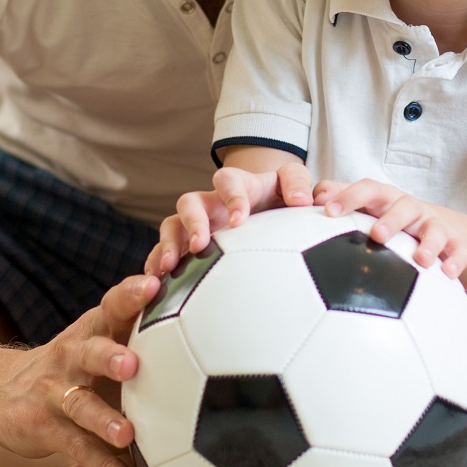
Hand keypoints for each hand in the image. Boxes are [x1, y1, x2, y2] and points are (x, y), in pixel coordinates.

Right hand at [0, 272, 159, 466]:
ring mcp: (55, 393)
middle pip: (90, 352)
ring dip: (104, 420)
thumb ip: (137, 326)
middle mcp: (71, 357)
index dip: (130, 295)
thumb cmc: (71, 364)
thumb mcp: (95, 338)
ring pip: (81, 406)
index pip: (111, 306)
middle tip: (132, 364)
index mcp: (91, 330)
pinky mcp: (45, 428)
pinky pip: (78, 449)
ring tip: (128, 434)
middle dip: (110, 357)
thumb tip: (202, 313)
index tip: (155, 284)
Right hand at [146, 162, 312, 274]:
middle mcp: (213, 204)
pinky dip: (156, 266)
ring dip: (169, 243)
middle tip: (201, 243)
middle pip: (190, 201)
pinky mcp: (187, 247)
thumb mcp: (299, 192)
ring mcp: (198, 225)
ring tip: (169, 265)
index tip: (240, 220)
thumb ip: (308, 189)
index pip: (231, 181)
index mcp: (241, 188)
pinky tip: (157, 285)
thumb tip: (311, 200)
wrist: (273, 224)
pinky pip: (162, 253)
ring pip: (172, 226)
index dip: (232, 196)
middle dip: (193, 221)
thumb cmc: (285, 205)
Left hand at [311, 177, 466, 276]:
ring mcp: (433, 225)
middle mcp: (410, 208)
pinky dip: (455, 261)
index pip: (367, 190)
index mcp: (385, 198)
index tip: (328, 211)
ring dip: (429, 243)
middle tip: (377, 235)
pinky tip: (448, 275)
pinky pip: (458, 250)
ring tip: (421, 260)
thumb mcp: (366, 207)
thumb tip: (309, 196)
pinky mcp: (453, 243)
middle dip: (392, 219)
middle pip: (403, 206)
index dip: (348, 197)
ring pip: (434, 229)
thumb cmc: (388, 217)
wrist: (435, 225)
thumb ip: (340, 199)